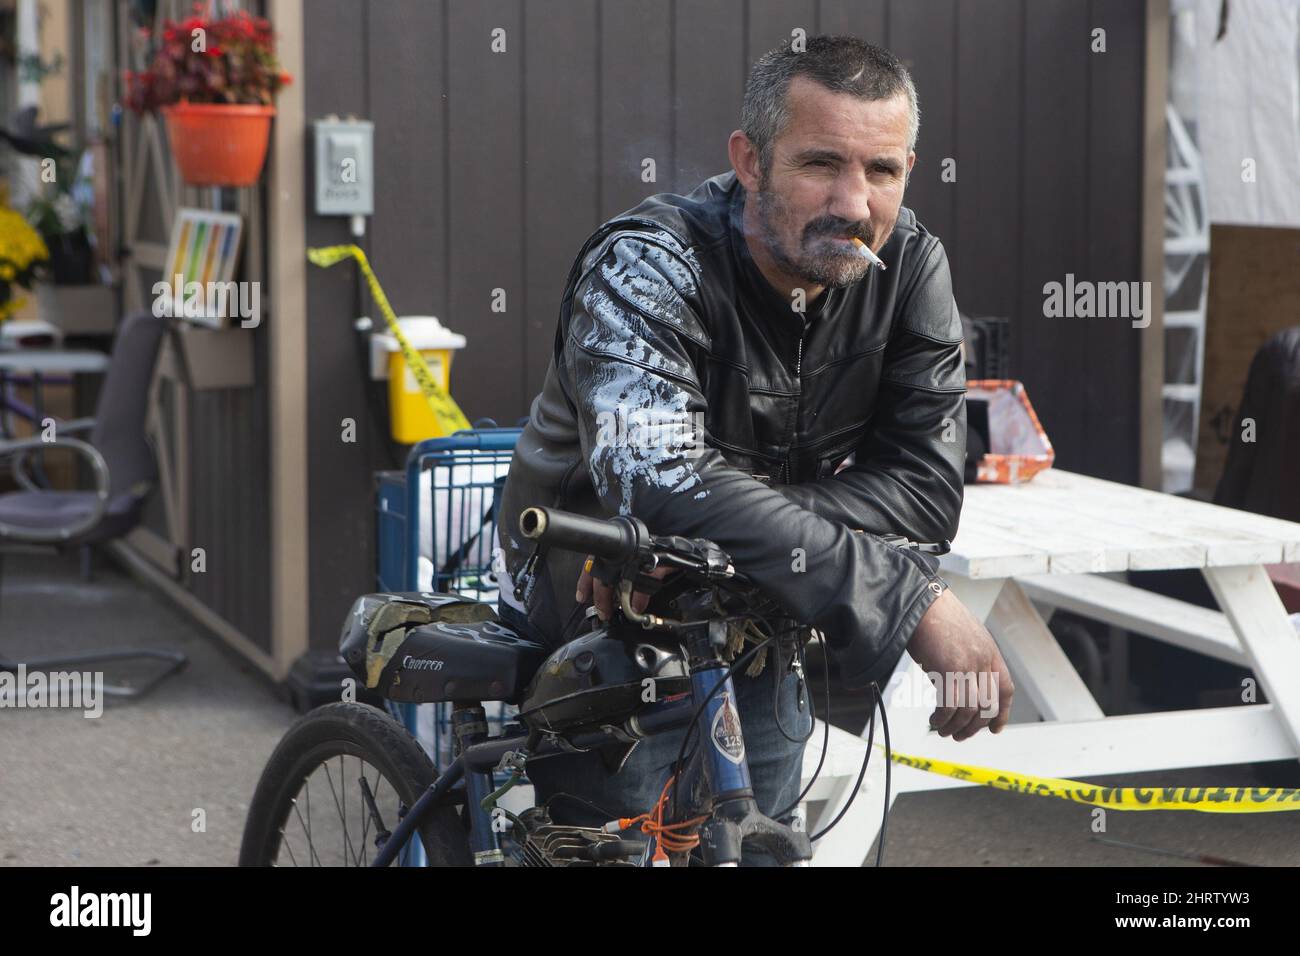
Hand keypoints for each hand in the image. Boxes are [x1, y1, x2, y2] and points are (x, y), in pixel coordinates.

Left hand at [576, 556, 676, 621]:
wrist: (681, 551)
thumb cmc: (653, 560)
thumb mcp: (630, 568)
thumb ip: (620, 581)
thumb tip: (614, 602)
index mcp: (615, 553)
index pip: (594, 564)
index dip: (585, 582)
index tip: (581, 597)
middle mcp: (625, 553)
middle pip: (606, 573)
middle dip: (602, 596)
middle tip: (603, 612)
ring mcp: (640, 556)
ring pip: (623, 576)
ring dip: (621, 597)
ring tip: (621, 611)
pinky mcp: (658, 560)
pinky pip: (646, 578)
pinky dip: (641, 595)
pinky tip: (639, 605)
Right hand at [906, 588, 1013, 740]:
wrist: (920, 601)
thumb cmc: (934, 617)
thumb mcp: (961, 639)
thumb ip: (968, 661)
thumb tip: (960, 688)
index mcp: (990, 652)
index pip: (1004, 689)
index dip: (1001, 713)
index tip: (993, 729)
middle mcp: (984, 660)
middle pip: (986, 705)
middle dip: (973, 727)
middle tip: (959, 736)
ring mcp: (968, 665)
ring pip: (968, 710)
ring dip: (955, 726)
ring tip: (942, 730)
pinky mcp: (949, 670)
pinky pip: (949, 706)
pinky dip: (942, 719)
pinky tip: (934, 720)